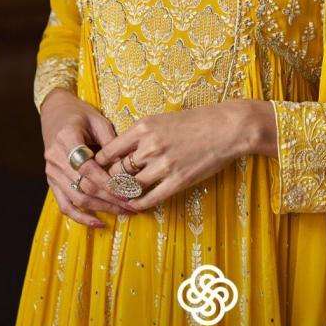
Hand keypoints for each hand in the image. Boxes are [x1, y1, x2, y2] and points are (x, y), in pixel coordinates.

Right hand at [41, 89, 137, 226]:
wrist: (55, 111)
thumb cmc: (80, 113)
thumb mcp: (98, 120)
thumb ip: (112, 141)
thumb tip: (130, 164)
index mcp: (66, 138)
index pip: (87, 168)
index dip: (107, 182)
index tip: (128, 190)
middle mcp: (55, 157)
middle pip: (83, 186)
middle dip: (110, 199)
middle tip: (133, 205)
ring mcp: (51, 171)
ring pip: (76, 198)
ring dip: (102, 208)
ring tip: (124, 212)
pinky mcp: (51, 180)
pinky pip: (64, 204)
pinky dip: (80, 217)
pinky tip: (99, 224)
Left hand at [91, 101, 257, 211]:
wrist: (226, 128)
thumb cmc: (195, 121)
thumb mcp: (161, 119)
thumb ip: (141, 135)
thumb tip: (121, 151)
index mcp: (143, 128)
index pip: (109, 151)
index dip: (101, 164)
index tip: (99, 170)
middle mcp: (149, 147)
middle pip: (117, 171)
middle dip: (111, 181)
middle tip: (107, 187)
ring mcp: (164, 165)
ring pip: (131, 186)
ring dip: (124, 194)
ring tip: (120, 197)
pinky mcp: (177, 181)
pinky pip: (150, 198)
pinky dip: (138, 205)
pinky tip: (134, 206)